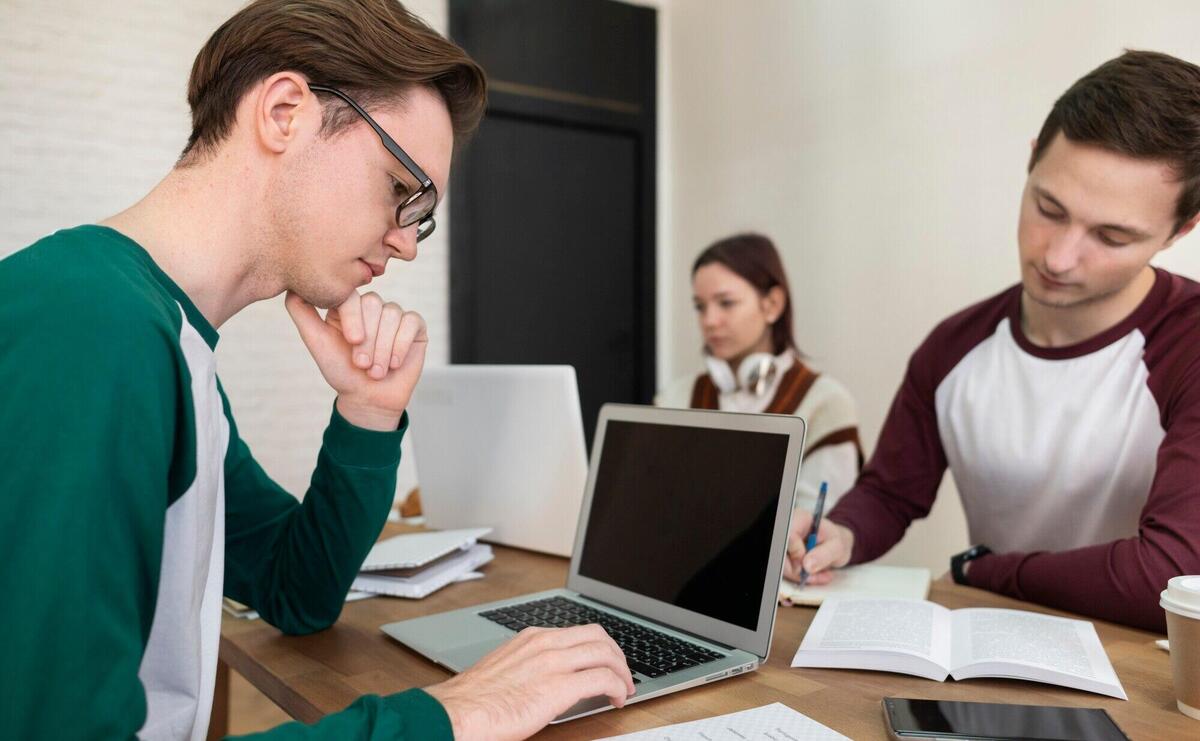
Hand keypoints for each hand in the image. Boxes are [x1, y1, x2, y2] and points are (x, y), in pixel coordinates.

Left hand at [285, 290, 426, 430]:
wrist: (368, 398)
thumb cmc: (343, 372)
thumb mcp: (317, 342)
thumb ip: (302, 313)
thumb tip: (291, 285)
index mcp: (348, 306)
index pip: (352, 296)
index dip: (353, 319)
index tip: (352, 342)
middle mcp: (372, 306)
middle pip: (374, 304)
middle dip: (369, 340)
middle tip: (362, 364)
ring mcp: (394, 314)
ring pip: (393, 315)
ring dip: (384, 348)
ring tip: (377, 371)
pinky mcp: (415, 325)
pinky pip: (411, 322)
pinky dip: (401, 345)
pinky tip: (394, 363)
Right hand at [424, 624, 635, 740]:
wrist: (459, 712)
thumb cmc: (473, 700)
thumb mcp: (504, 668)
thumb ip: (527, 666)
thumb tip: (542, 680)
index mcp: (531, 638)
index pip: (577, 631)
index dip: (599, 646)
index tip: (605, 660)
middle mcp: (545, 643)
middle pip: (598, 636)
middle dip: (616, 654)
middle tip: (622, 673)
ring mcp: (553, 662)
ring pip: (605, 653)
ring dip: (622, 671)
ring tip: (624, 688)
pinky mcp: (560, 686)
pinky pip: (603, 679)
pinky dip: (617, 687)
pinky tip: (616, 700)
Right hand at [781, 510, 854, 586]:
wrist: (835, 546)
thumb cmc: (836, 541)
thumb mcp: (838, 547)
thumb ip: (824, 554)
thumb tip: (807, 565)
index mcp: (801, 519)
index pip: (789, 534)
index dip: (795, 551)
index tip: (807, 564)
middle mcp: (789, 529)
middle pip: (781, 552)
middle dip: (795, 569)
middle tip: (812, 575)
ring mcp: (786, 544)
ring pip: (782, 564)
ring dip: (800, 576)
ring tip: (819, 576)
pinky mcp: (786, 556)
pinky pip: (786, 570)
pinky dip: (800, 578)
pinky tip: (813, 576)